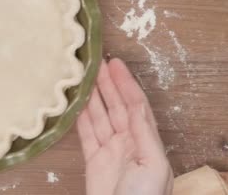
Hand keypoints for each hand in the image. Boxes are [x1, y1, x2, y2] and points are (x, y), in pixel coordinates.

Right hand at [77, 58, 172, 194]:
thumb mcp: (152, 165)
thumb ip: (144, 133)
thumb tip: (136, 105)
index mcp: (147, 142)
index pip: (136, 105)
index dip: (126, 84)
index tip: (115, 64)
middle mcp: (130, 142)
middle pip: (118, 106)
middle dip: (109, 84)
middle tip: (97, 62)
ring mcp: (111, 152)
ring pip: (101, 117)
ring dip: (93, 97)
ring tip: (84, 76)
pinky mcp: (94, 162)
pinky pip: (87, 134)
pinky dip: (81, 118)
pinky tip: (76, 104)